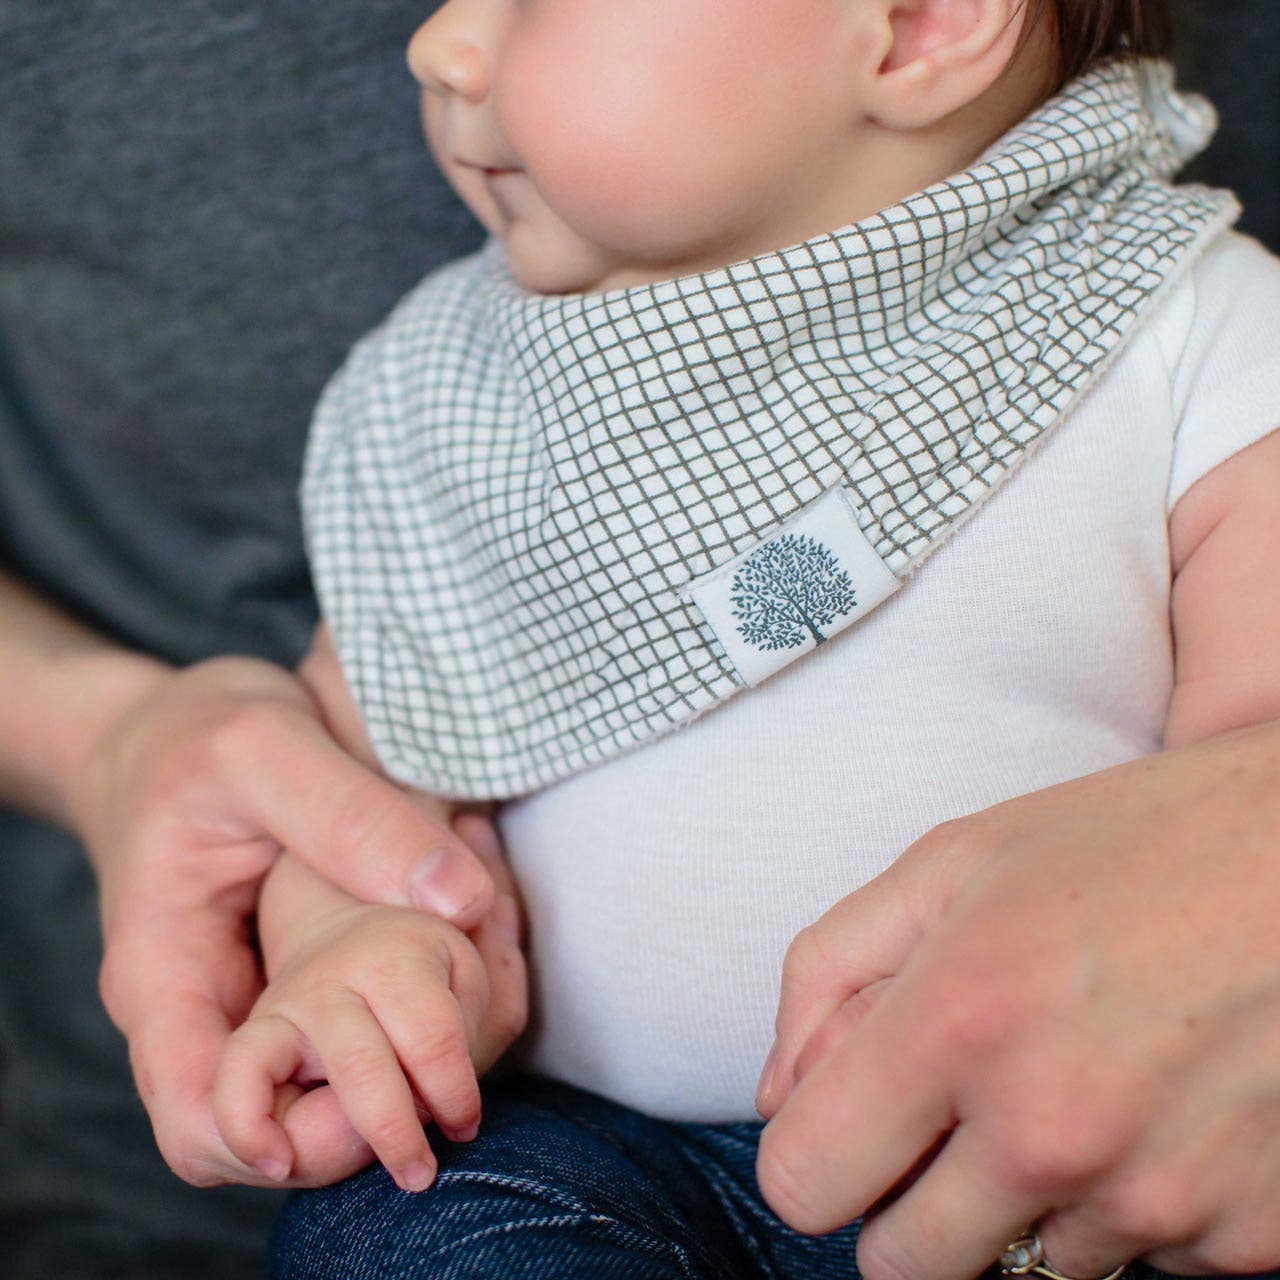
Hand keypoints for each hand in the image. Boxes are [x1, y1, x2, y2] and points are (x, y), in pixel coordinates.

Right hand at [69, 641, 496, 1187]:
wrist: (175, 727)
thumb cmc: (196, 734)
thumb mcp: (264, 750)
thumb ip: (350, 819)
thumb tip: (462, 901)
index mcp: (163, 977)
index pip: (206, 1121)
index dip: (298, 1140)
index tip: (393, 1085)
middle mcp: (205, 1010)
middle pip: (287, 1121)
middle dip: (388, 1086)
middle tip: (475, 989)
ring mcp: (254, 997)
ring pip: (338, 1072)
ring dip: (418, 1033)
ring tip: (485, 934)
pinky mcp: (299, 973)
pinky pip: (362, 1016)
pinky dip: (423, 986)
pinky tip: (472, 918)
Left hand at [754, 722, 1279, 1279]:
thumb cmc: (1136, 841)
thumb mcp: (955, 861)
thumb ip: (830, 973)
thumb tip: (776, 1096)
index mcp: (958, 1020)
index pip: (805, 1185)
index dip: (817, 1154)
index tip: (853, 1120)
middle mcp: (1050, 1131)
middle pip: (899, 1263)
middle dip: (908, 1197)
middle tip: (961, 1108)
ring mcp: (1157, 1199)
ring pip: (1024, 1266)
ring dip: (1030, 1198)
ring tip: (1084, 1078)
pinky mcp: (1249, 1240)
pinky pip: (1140, 1262)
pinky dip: (1133, 1204)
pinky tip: (1163, 1103)